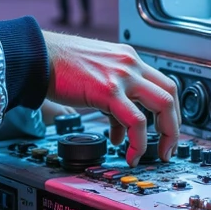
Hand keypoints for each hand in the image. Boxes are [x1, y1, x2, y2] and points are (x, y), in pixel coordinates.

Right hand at [42, 32, 180, 166]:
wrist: (36, 56)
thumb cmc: (58, 66)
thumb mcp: (94, 78)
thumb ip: (112, 102)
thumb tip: (119, 130)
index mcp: (128, 58)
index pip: (163, 83)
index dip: (170, 109)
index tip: (166, 129)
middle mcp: (130, 63)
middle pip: (171, 92)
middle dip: (174, 124)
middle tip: (168, 145)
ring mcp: (122, 75)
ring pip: (163, 105)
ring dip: (165, 134)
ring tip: (157, 153)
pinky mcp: (109, 90)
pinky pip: (136, 121)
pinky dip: (139, 142)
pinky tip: (130, 153)